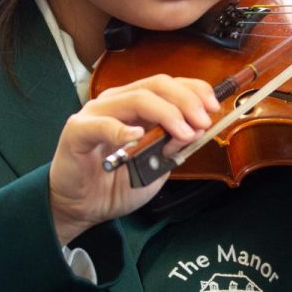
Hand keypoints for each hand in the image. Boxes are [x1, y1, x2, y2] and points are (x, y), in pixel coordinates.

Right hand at [49, 74, 219, 243]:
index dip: (194, 90)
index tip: (214, 107)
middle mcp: (117, 102)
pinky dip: (120, 129)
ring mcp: (96, 113)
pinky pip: (100, 124)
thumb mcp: (156, 166)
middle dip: (186, 100)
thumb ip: (173, 148)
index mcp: (136, 105)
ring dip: (166, 113)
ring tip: (183, 132)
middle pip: (156, 85)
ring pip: (136, 98)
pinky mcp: (77, 131)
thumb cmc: (116, 184)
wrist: (82, 207)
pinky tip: (136, 136)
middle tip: (203, 121)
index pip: (168, 85)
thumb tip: (196, 130)